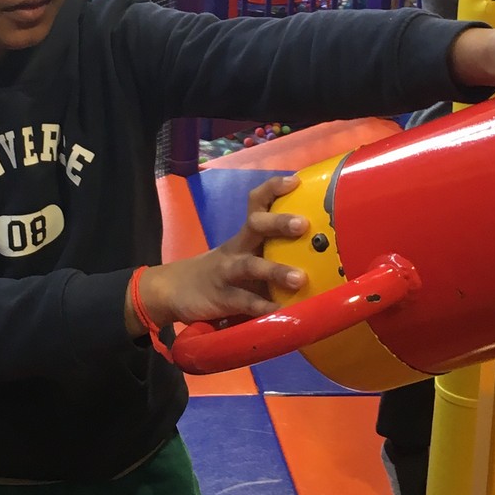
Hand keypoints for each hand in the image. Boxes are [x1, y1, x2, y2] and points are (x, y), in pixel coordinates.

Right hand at [129, 176, 308, 330]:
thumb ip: (272, 252)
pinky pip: (245, 302)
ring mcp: (227, 272)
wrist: (174, 290)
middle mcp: (236, 248)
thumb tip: (320, 251)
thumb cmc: (222, 272)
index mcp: (244, 235)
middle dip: (279, 223)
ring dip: (276, 271)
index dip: (274, 189)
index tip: (296, 181)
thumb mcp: (242, 255)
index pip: (257, 203)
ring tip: (300, 279)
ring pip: (251, 266)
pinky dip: (264, 308)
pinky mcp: (222, 298)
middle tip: (304, 224)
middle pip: (255, 226)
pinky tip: (283, 313)